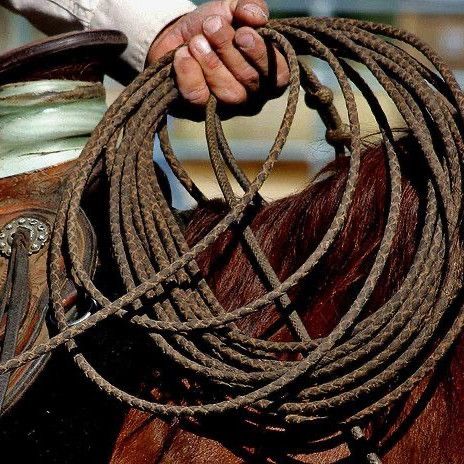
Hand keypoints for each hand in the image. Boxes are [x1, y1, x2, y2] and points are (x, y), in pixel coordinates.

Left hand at [147, 0, 289, 106]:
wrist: (176, 36)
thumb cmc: (212, 27)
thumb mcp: (232, 9)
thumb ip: (250, 7)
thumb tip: (258, 17)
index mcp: (270, 73)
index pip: (279, 74)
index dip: (261, 54)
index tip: (242, 32)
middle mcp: (254, 95)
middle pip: (249, 80)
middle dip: (228, 49)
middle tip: (212, 26)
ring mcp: (229, 108)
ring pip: (228, 92)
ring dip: (210, 61)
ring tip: (196, 40)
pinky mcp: (203, 112)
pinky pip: (200, 96)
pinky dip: (189, 72)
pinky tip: (183, 54)